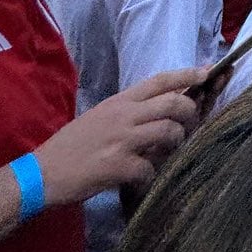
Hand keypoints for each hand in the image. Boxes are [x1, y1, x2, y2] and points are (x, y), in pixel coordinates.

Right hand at [35, 70, 201, 205]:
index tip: (208, 72)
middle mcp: (123, 115)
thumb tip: (163, 112)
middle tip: (191, 124)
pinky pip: (150, 168)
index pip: (159, 80)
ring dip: (176, 143)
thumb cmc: (72, 145)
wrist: (42, 172)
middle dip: (191, 112)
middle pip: (173, 102)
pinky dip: (152, 175)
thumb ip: (130, 112)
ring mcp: (121, 139)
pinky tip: (143, 179)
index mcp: (119, 101)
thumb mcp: (101, 117)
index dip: (187, 74)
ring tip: (168, 153)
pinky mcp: (117, 165)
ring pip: (168, 132)